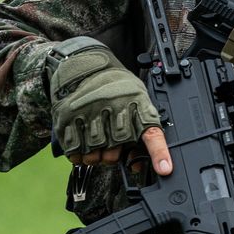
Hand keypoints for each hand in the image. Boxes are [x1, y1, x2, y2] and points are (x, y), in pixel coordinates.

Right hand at [49, 41, 171, 175]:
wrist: (84, 64)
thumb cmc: (115, 84)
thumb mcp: (136, 97)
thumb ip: (139, 126)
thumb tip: (137, 162)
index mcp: (135, 103)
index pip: (151, 132)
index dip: (159, 153)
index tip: (165, 168)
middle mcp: (113, 108)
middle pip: (116, 152)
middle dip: (114, 155)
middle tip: (111, 143)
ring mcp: (89, 114)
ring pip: (94, 156)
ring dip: (95, 155)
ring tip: (96, 140)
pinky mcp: (68, 119)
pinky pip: (75, 153)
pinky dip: (78, 154)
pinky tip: (82, 141)